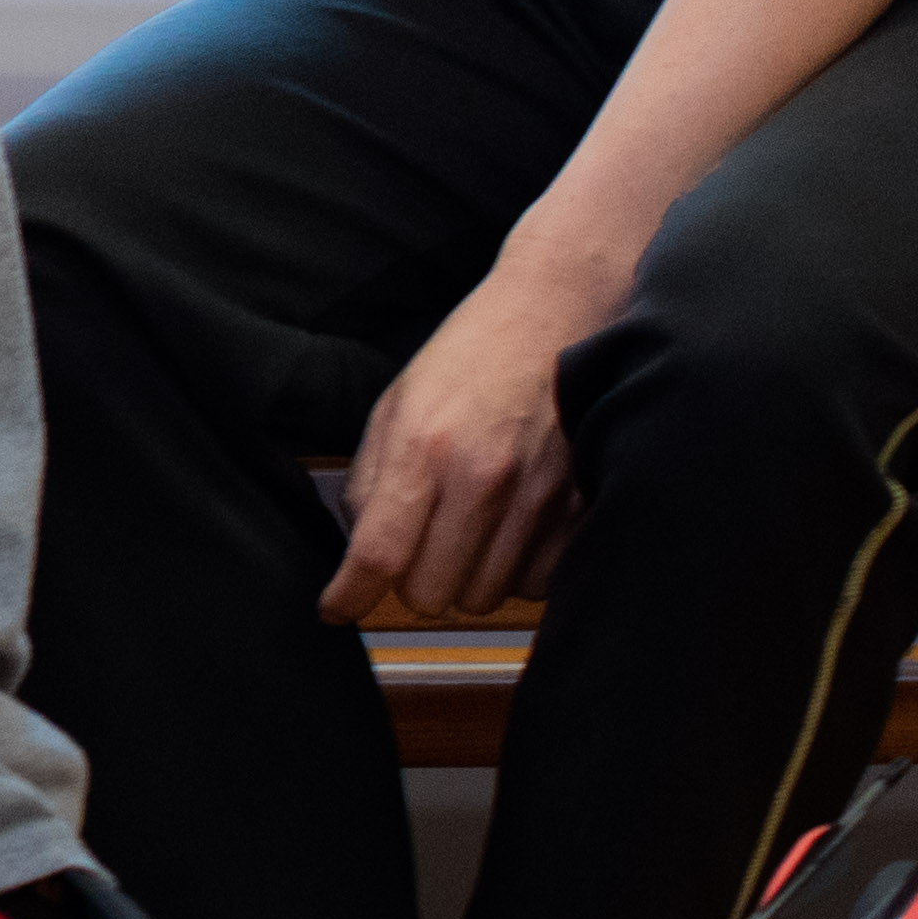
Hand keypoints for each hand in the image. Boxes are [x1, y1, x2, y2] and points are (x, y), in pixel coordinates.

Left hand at [322, 251, 604, 623]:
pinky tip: (507, 531)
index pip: (379, 554)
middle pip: (430, 594)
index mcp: (424, 448)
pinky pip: (535, 583)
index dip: (348, 596)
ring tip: (465, 530)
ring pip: (482, 597)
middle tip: (415, 548)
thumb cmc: (472, 354)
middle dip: (411, 582)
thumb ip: (371, 481)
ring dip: (463, 578)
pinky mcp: (581, 506)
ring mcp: (538, 497)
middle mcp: (482, 478)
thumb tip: (359, 551)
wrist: (559, 310)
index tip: (336, 608)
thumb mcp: (397, 403)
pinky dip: (514, 571)